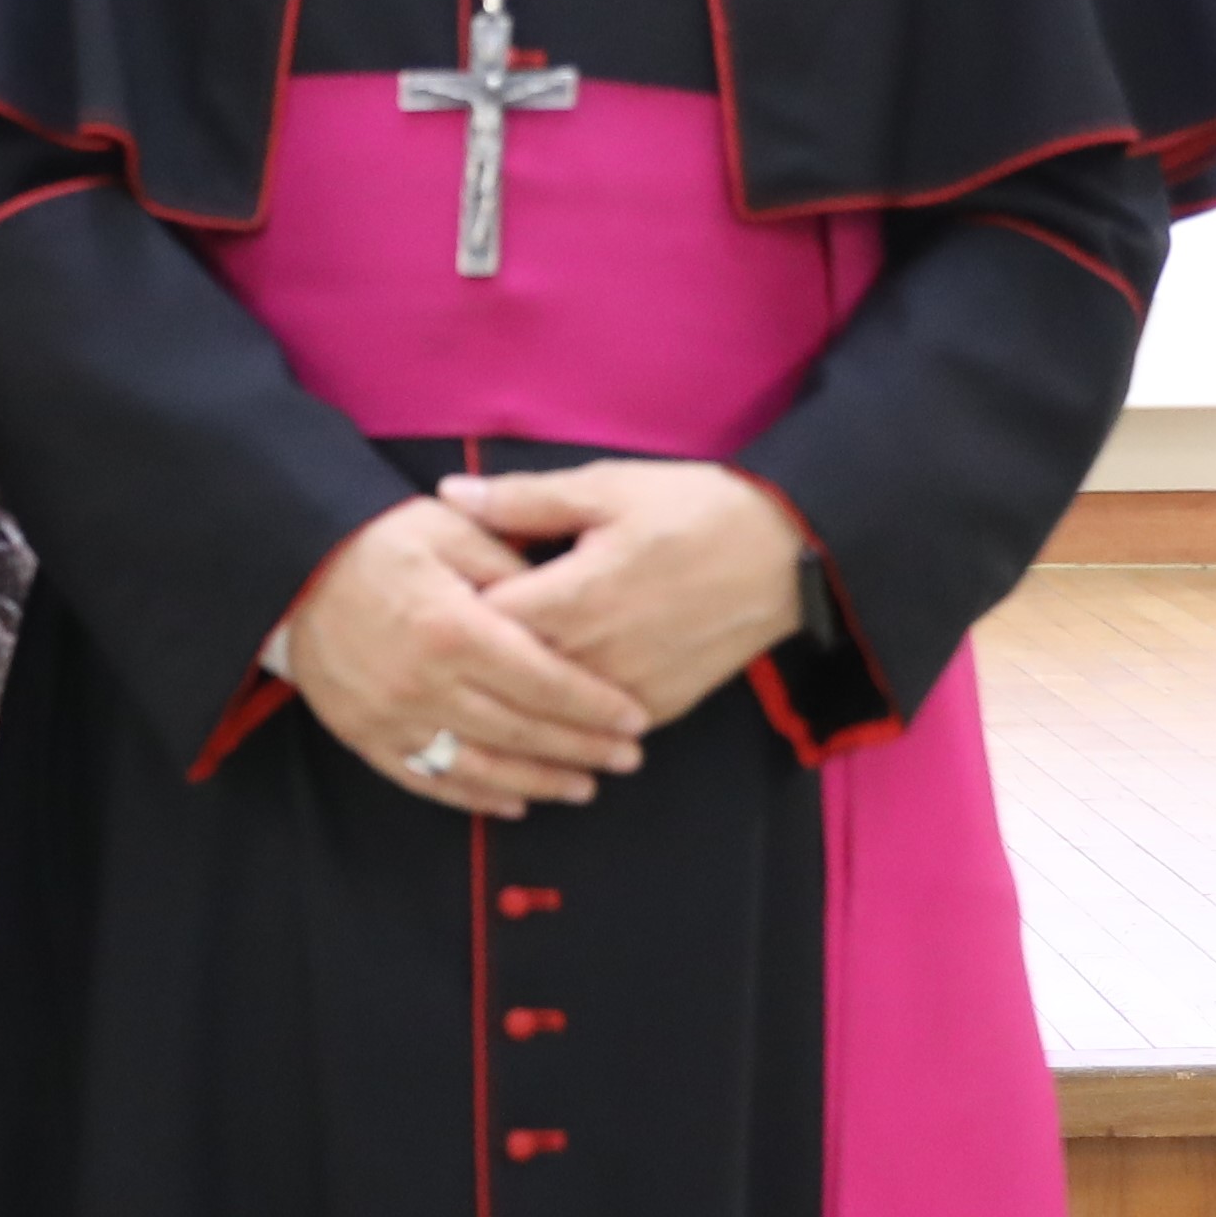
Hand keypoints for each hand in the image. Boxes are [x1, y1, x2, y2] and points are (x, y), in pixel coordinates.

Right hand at [281, 491, 650, 818]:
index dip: (594, 705)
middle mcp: (424, 683)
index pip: (542, 680)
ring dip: (540, 781)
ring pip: (482, 765)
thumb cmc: (378, 541)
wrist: (289, 569)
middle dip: (582, 748)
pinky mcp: (366, 737)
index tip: (636, 719)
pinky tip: (515, 801)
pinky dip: (476, 795)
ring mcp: (392, 718)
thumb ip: (511, 567)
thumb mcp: (451, 529)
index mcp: (453, 628)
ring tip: (585, 787)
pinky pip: (429, 779)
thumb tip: (566, 602)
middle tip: (628, 759)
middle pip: (521, 729)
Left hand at [431, 460, 808, 727]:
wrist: (788, 554)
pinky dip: (560, 722)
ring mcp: (625, 693)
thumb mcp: (608, 488)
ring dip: (509, 703)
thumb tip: (449, 496)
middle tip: (436, 650)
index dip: (446, 613)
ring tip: (474, 688)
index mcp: (569, 598)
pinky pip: (590, 729)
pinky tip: (536, 709)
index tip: (427, 603)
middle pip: (502, 679)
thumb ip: (523, 500)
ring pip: (543, 715)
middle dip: (468, 665)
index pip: (477, 624)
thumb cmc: (694, 509)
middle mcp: (592, 657)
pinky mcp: (655, 711)